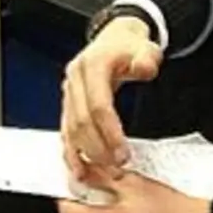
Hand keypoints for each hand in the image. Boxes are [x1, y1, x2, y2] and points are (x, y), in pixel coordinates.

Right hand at [61, 16, 161, 179]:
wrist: (115, 39)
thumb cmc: (130, 47)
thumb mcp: (145, 49)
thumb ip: (147, 59)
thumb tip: (144, 68)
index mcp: (93, 65)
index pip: (98, 106)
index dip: (110, 132)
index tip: (123, 153)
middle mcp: (75, 79)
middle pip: (81, 121)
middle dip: (98, 148)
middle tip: (117, 168)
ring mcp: (68, 92)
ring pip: (70, 128)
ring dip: (85, 154)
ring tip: (104, 172)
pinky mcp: (67, 103)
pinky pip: (65, 130)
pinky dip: (71, 151)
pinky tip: (79, 169)